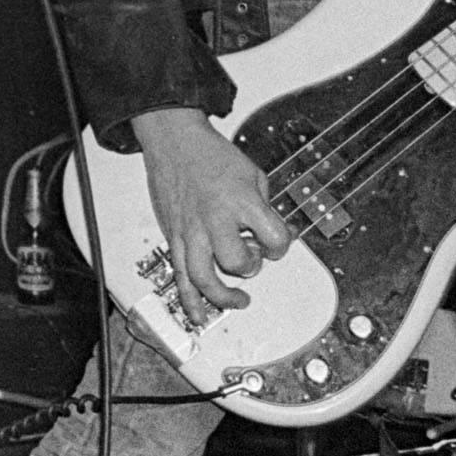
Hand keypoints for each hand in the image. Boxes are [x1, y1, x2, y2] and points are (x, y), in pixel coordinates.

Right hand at [133, 107, 291, 320]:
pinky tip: (198, 315)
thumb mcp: (253, 174)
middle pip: (238, 263)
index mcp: (241, 202)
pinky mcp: (174, 236)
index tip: (277, 241)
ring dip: (222, 295)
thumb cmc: (211, 154)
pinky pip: (179, 274)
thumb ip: (263, 206)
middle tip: (252, 257)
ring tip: (236, 300)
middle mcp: (214, 219)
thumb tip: (268, 232)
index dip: (282, 244)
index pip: (275, 240)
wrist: (174, 140)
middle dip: (251, 265)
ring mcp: (190, 230)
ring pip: (204, 278)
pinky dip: (188, 300)